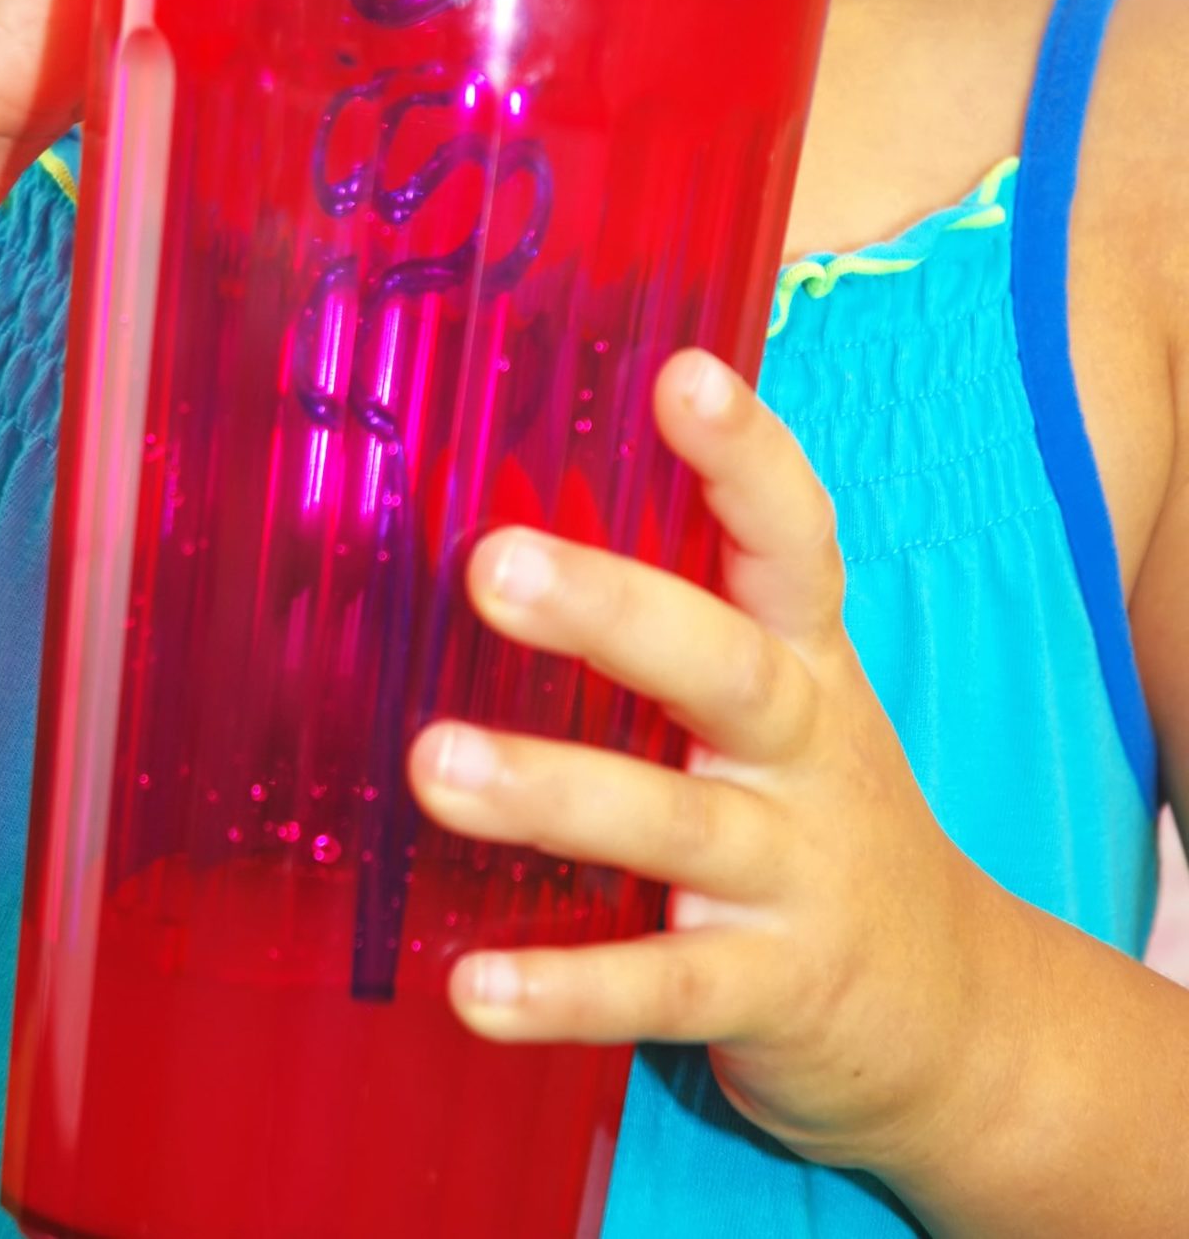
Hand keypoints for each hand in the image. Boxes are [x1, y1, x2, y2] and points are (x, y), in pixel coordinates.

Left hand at [407, 347, 1010, 1181]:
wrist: (954, 1014)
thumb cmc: (819, 816)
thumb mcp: (785, 702)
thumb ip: (679, 619)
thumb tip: (497, 509)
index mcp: (807, 660)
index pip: (792, 539)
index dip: (745, 456)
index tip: (685, 374)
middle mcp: (807, 750)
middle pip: (723, 664)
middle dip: (613, 609)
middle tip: (493, 564)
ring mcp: (795, 871)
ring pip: (676, 821)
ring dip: (553, 793)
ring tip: (435, 768)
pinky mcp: (772, 987)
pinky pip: (666, 984)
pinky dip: (571, 986)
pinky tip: (472, 986)